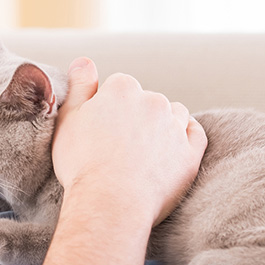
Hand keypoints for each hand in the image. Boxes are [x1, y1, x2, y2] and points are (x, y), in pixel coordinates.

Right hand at [52, 57, 207, 225]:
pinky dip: (186, 137)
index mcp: (123, 88)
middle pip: (147, 100)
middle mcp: (153, 101)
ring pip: (174, 114)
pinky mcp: (190, 153)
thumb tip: (85, 61)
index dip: (109, 108)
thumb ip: (80, 86)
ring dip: (163, 125)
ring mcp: (175, 127)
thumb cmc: (83, 164)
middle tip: (119, 146)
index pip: (119, 87)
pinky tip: (172, 149)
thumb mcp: (68, 120)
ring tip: (144, 151)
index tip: (101, 129)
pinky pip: (196, 135)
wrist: (109, 204)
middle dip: (137, 116)